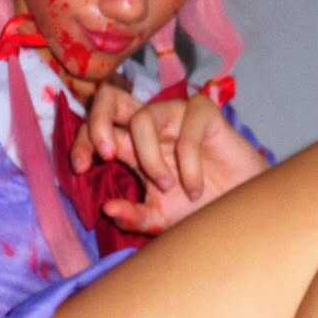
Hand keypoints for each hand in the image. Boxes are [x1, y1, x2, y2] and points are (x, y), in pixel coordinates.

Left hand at [72, 84, 269, 233]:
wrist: (238, 209)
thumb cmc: (197, 208)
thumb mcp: (159, 219)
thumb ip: (132, 216)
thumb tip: (107, 209)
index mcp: (131, 146)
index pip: (96, 128)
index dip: (81, 142)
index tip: (79, 170)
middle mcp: (149, 126)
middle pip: (110, 97)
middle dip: (97, 120)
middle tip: (106, 155)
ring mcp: (176, 116)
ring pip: (142, 119)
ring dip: (149, 158)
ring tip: (167, 185)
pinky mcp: (204, 114)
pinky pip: (185, 131)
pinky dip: (187, 165)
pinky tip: (195, 189)